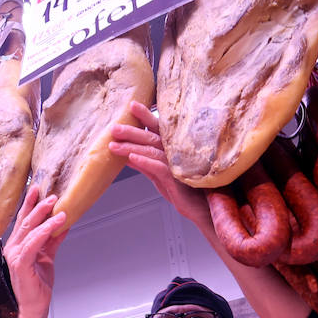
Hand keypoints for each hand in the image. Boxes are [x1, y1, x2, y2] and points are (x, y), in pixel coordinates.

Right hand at [2, 186, 67, 317]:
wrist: (35, 305)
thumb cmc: (38, 284)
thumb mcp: (48, 256)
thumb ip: (52, 240)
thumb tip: (63, 224)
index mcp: (17, 244)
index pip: (23, 220)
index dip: (29, 204)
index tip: (37, 188)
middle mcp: (12, 247)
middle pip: (25, 221)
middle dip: (38, 206)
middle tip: (51, 194)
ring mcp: (14, 255)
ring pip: (29, 230)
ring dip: (45, 217)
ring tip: (59, 208)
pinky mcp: (20, 264)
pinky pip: (33, 244)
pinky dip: (45, 232)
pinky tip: (56, 225)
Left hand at [109, 102, 211, 228]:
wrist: (204, 211)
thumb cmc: (187, 194)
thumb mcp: (163, 178)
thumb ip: (148, 166)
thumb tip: (128, 156)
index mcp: (173, 150)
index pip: (158, 130)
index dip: (145, 117)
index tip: (132, 106)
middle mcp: (176, 153)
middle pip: (152, 137)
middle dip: (132, 131)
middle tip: (114, 128)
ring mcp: (178, 165)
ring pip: (152, 150)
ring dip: (132, 147)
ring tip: (114, 145)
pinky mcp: (178, 179)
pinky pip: (158, 168)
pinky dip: (144, 162)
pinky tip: (130, 158)